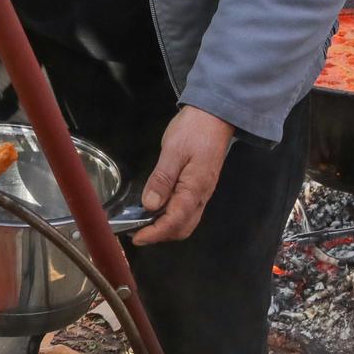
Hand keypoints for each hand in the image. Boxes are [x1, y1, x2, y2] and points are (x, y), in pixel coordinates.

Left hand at [130, 106, 233, 245]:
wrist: (216, 115)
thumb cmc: (194, 129)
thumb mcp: (173, 150)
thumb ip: (162, 179)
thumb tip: (150, 205)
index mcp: (195, 188)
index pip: (175, 221)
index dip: (155, 233)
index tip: (137, 237)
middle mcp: (201, 196)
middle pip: (183, 228)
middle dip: (160, 236)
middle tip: (137, 233)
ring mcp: (203, 192)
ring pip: (186, 222)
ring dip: (166, 228)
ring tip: (144, 224)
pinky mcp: (200, 187)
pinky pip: (187, 211)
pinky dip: (172, 217)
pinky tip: (157, 210)